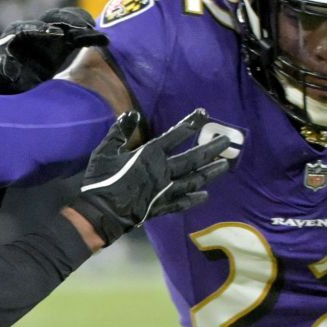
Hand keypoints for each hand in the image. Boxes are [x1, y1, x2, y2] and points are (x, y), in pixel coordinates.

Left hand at [0, 7, 107, 94]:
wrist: (12, 89)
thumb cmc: (2, 84)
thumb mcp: (0, 79)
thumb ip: (2, 71)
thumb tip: (7, 62)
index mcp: (15, 35)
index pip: (29, 28)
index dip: (42, 30)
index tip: (57, 34)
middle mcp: (33, 30)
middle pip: (52, 18)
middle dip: (67, 21)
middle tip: (83, 26)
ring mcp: (49, 35)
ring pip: (67, 23)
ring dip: (81, 25)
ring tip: (95, 32)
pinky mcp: (61, 43)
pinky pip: (77, 35)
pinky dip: (89, 36)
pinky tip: (103, 41)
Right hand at [70, 110, 228, 244]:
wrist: (100, 213)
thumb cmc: (101, 180)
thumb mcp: (105, 151)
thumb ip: (119, 132)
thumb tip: (130, 115)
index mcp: (149, 155)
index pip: (174, 135)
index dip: (189, 123)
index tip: (203, 114)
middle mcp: (163, 171)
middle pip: (193, 158)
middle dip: (211, 148)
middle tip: (227, 141)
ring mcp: (165, 190)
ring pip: (193, 179)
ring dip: (210, 172)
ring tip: (225, 165)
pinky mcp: (161, 207)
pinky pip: (182, 202)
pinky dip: (194, 199)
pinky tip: (204, 195)